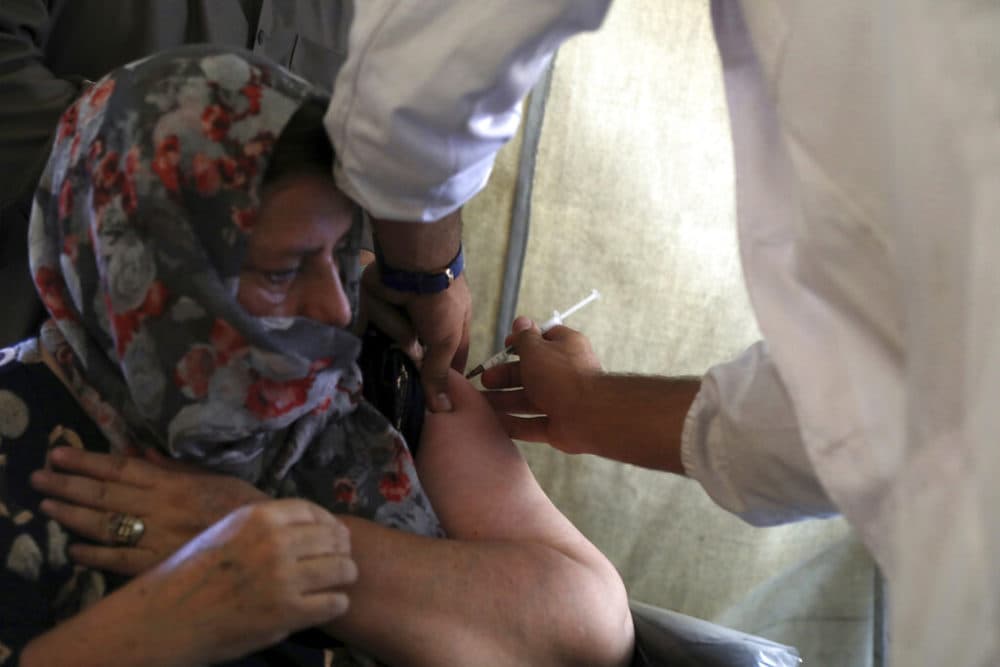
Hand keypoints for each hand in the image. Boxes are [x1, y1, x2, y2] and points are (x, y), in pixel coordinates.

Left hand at [31, 446, 268, 574]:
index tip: (60, 453)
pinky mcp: (160, 565)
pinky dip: (96, 555)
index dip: (89, 461)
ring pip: (107, 525)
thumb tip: (140, 453)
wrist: (270, 545)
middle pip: (106, 495)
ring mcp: (158, 537)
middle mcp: (161, 508)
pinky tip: (74, 550)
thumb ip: (178, 467)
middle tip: (39, 477)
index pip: (122, 469)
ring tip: (47, 507)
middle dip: (70, 485)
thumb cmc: (247, 508)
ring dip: (74, 516)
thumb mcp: (218, 478)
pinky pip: (121, 560)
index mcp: (175, 483)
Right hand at [132, 499, 355, 664]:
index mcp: (259, 517)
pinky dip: (334, 604)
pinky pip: (335, 602)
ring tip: (335, 583)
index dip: (328, 523)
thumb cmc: (188, 575)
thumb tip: (302, 526)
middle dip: (339, 549)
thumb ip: (263, 526)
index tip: (331, 534)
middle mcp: (276, 542)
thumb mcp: (224, 530)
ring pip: (342, 568)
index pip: (314, 511)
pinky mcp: (288, 612)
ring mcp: (284, 578)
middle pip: (334, 538)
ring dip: (343, 576)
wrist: (164, 619)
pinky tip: (324, 605)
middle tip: (338, 560)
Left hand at [362, 264, 470, 411]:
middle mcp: (427, 318)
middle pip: (417, 353)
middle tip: (405, 367)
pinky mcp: (379, 303)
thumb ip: (439, 373)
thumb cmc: (442, 301)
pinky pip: (376, 323)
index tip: (440, 400)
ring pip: (395, 339)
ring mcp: (402, 310)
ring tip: (403, 314)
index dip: (446, 377)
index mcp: (452, 323)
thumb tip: (442, 409)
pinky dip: (382, 317)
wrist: (415, 264)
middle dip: (412, 357)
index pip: (451, 358)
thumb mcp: (447, 340)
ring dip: (398, 328)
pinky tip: (382, 312)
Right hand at [480, 316, 602, 452]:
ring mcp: (562, 401)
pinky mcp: (558, 426)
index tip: (504, 346)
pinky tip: (494, 422)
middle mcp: (565, 374)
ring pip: (528, 400)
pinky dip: (514, 423)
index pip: (543, 339)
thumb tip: (521, 322)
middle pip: (530, 373)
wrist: (587, 413)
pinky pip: (532, 424)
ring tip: (482, 402)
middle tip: (485, 379)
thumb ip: (524, 338)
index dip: (522, 342)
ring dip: (504, 400)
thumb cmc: (561, 375)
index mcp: (566, 348)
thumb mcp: (536, 349)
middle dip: (505, 376)